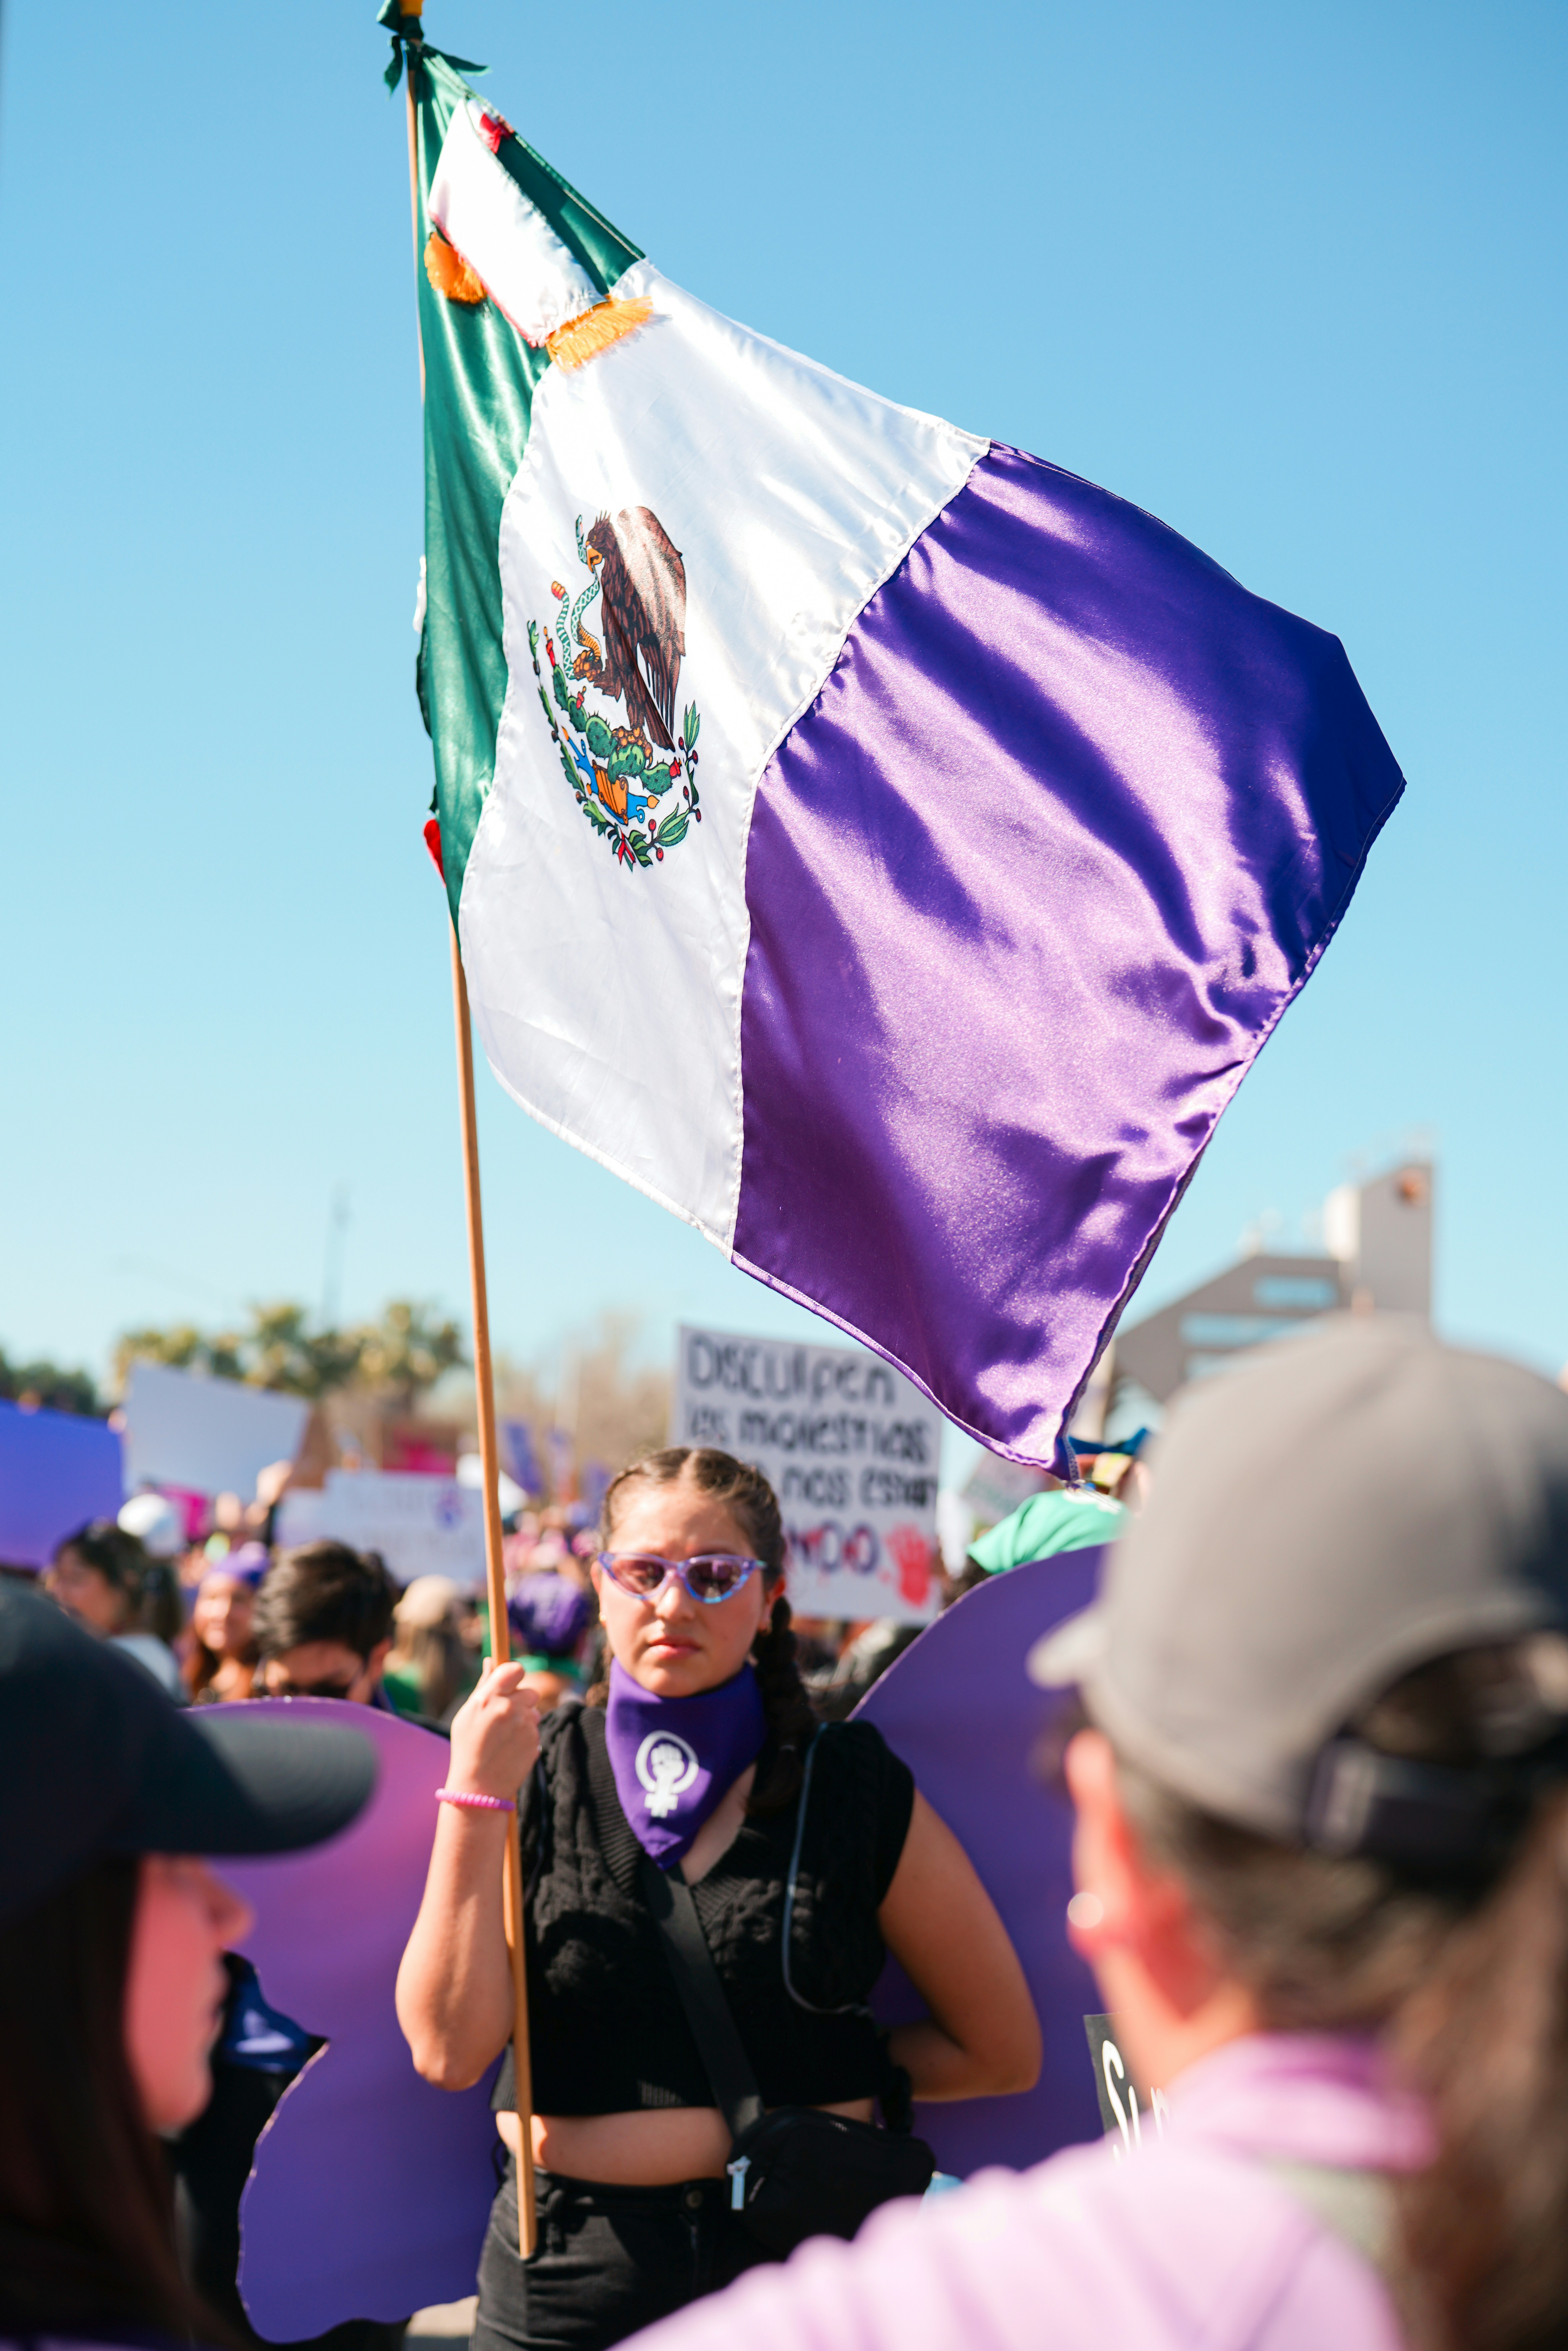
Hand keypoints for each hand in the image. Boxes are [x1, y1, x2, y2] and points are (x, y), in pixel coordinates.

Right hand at [446, 1660, 540, 1800]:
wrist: (477, 1788)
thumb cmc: (467, 1748)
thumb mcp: (467, 1715)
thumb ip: (483, 1686)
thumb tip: (491, 1660)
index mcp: (489, 1698)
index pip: (515, 1669)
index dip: (514, 1675)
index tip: (510, 1684)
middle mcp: (509, 1708)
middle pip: (530, 1691)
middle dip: (521, 1701)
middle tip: (504, 1718)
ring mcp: (524, 1726)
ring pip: (534, 1712)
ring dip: (524, 1720)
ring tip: (505, 1737)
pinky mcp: (535, 1741)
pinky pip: (535, 1730)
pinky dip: (527, 1736)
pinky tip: (511, 1748)